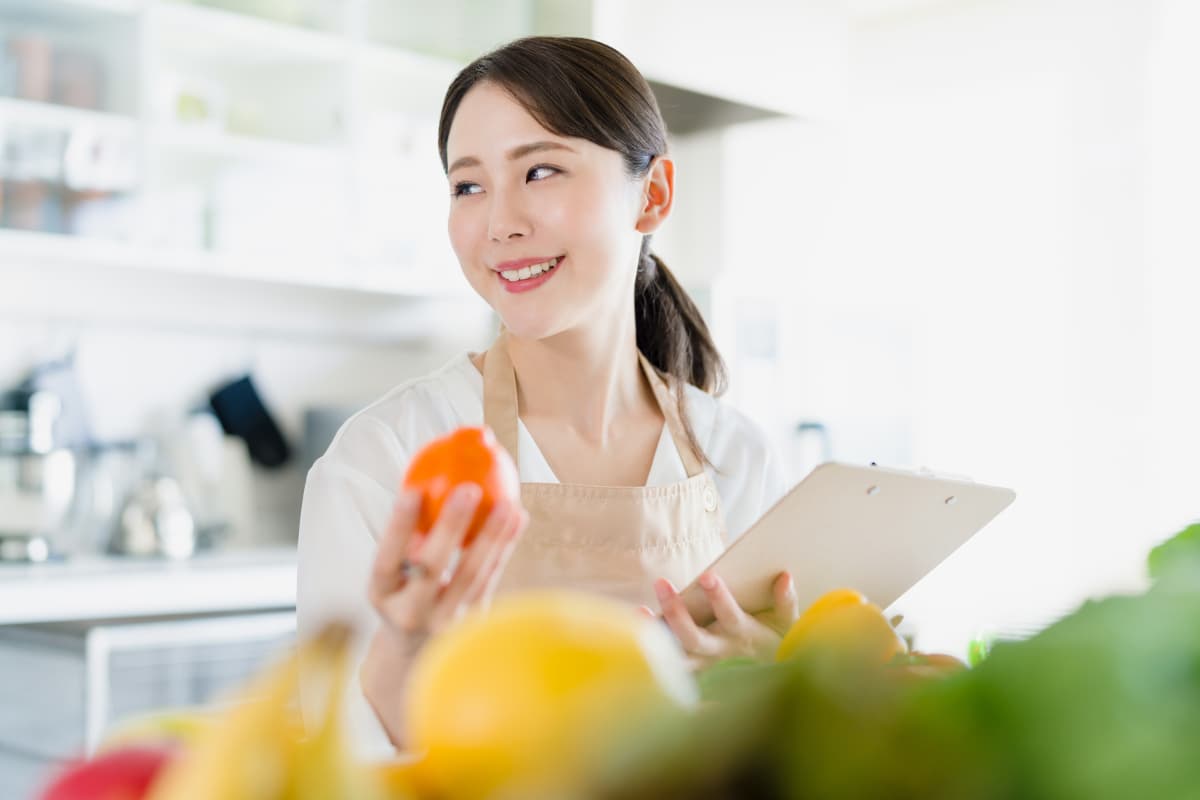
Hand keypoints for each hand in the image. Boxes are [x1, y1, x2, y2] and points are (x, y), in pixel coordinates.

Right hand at [361, 483, 526, 747]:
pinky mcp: (474, 625)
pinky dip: (505, 547)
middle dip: (451, 528)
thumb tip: (432, 475)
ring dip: (492, 536)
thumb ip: (410, 538)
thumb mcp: (395, 575)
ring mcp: (444, 623)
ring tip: (507, 502)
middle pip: (432, 568)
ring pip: (472, 575)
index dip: (398, 526)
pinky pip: (492, 579)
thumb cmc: (405, 592)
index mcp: (382, 595)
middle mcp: (410, 612)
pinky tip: (518, 517)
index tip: (412, 490)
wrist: (417, 655)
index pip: (386, 558)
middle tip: (469, 489)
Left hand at [645, 571, 798, 668]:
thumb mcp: (789, 625)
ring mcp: (706, 665)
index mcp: (745, 637)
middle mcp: (722, 653)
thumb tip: (784, 576)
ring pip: (678, 655)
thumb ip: (786, 602)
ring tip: (640, 611)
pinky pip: (671, 663)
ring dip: (658, 634)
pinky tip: (639, 627)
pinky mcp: (696, 671)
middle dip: (676, 611)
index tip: (706, 576)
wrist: (775, 686)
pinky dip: (654, 649)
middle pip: (694, 638)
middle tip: (660, 582)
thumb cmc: (779, 644)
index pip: (730, 617)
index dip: (719, 598)